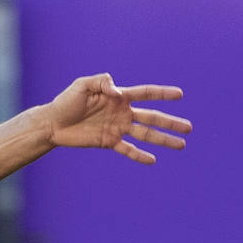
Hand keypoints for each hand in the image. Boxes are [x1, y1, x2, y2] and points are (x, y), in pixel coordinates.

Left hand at [48, 74, 190, 162]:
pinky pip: (128, 149)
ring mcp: (117, 128)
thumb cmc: (66, 101)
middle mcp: (121, 112)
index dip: (162, 93)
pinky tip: (153, 160)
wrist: (52, 123)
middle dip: (170, 122)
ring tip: (181, 145)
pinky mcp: (109, 142)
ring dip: (163, 140)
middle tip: (190, 128)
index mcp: (118, 97)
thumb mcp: (81, 85)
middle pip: (152, 117)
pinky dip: (139, 155)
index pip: (145, 94)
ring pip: (145, 134)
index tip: (180, 94)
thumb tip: (118, 92)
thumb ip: (101, 83)